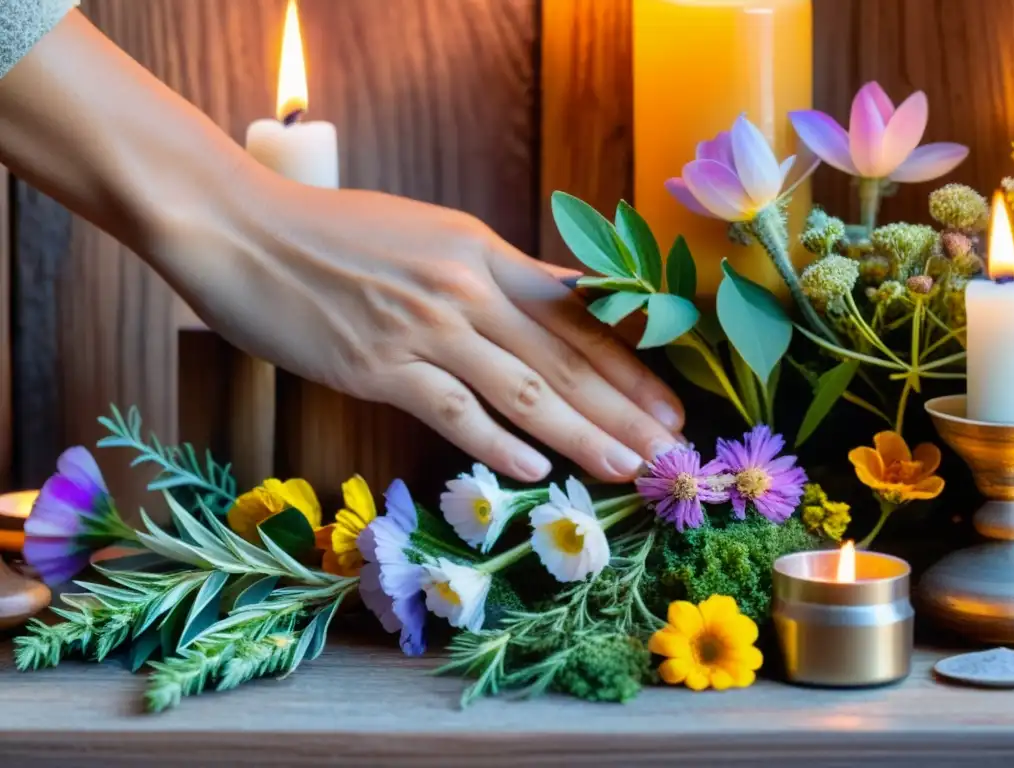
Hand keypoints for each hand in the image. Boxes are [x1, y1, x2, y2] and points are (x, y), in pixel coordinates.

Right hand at [162, 174, 683, 482]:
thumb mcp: (426, 235)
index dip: (629, 363)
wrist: (240, 229)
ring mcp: (422, 327)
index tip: (667, 402)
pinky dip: (495, 442)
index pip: (575, 316)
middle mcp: (465, 287)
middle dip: (625, 406)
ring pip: (522, 388)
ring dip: (581, 432)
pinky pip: (451, 408)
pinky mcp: (377, 364)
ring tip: (627, 469)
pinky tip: (536, 468)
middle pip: (563, 356)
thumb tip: (553, 299)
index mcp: (481, 251)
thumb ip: (490, 271)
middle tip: (671, 449)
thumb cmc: (330, 235)